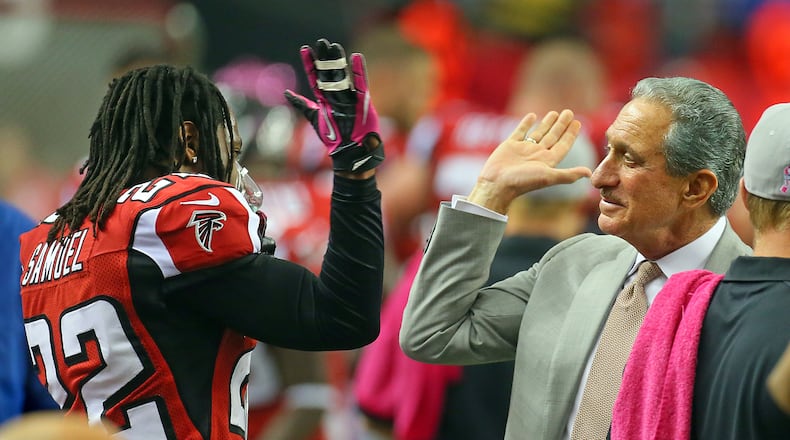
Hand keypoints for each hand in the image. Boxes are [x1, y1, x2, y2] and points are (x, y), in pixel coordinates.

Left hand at [285, 38, 383, 173]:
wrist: (349, 152)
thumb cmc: (333, 139)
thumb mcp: (314, 119)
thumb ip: (302, 104)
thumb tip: (286, 93)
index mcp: (325, 99)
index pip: (315, 78)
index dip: (310, 64)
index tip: (305, 49)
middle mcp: (336, 97)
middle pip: (329, 74)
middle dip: (325, 58)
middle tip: (322, 41)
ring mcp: (349, 99)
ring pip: (342, 77)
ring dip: (337, 62)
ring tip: (334, 46)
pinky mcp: (363, 103)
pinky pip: (361, 85)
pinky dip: (359, 72)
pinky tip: (356, 57)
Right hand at [468, 109, 591, 213]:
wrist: (497, 184)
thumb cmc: (522, 182)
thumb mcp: (548, 177)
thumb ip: (569, 174)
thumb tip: (590, 173)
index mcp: (547, 161)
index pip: (563, 145)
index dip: (571, 135)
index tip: (578, 123)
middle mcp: (537, 154)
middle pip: (553, 137)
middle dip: (562, 125)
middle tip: (569, 112)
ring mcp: (523, 149)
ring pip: (538, 133)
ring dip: (547, 123)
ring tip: (554, 112)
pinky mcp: (510, 145)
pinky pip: (520, 131)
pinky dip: (526, 123)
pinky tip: (532, 115)